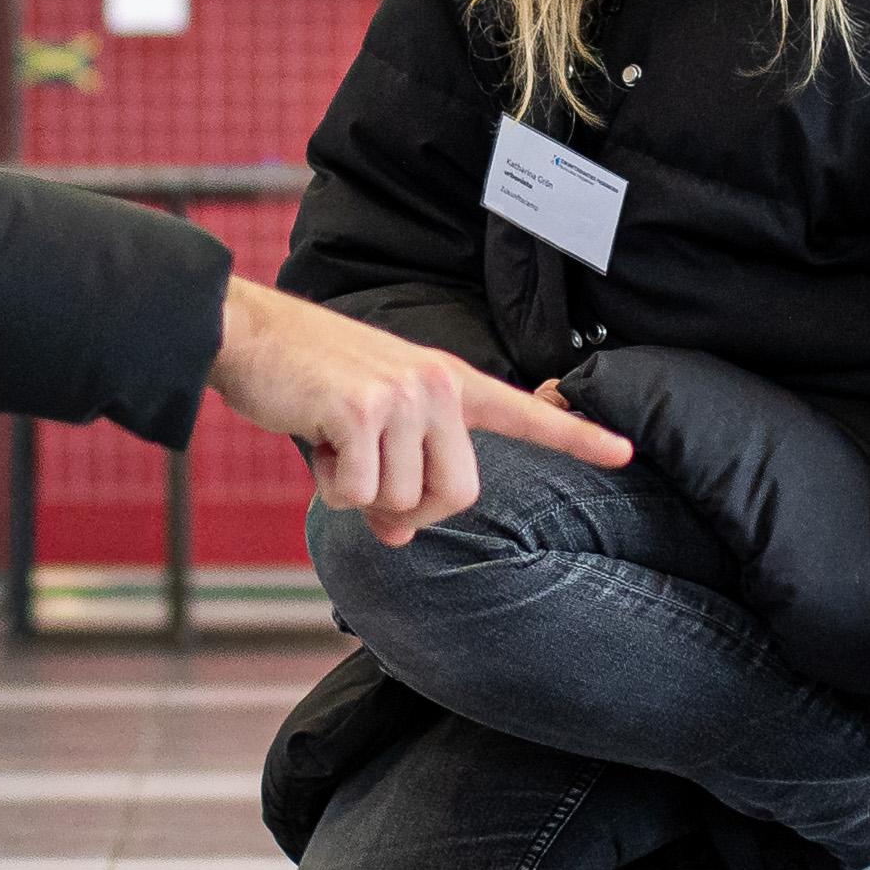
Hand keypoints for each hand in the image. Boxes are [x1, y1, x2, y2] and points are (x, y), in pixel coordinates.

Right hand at [205, 277, 629, 541]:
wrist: (245, 332)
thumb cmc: (304, 379)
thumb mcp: (362, 427)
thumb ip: (393, 477)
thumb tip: (397, 536)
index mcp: (446, 381)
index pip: (522, 412)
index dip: (574, 437)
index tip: (625, 451)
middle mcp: (437, 384)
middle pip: (456, 496)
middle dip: (408, 508)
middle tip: (362, 479)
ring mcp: (404, 395)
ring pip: (400, 500)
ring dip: (355, 491)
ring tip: (329, 439)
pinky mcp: (362, 412)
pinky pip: (357, 495)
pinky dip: (328, 485)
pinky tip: (312, 438)